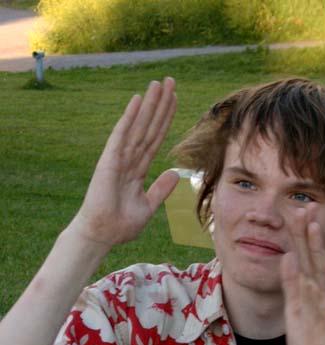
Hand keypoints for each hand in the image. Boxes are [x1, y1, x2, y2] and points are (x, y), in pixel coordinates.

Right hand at [68, 77, 178, 248]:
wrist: (102, 235)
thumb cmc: (121, 224)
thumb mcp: (148, 206)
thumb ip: (161, 189)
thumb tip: (175, 173)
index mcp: (138, 169)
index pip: (155, 139)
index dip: (165, 119)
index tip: (175, 100)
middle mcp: (129, 159)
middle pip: (149, 127)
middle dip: (160, 105)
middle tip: (170, 81)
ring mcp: (118, 159)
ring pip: (138, 127)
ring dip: (149, 105)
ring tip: (159, 83)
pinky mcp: (109, 162)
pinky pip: (121, 136)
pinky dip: (129, 118)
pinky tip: (137, 100)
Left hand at [281, 205, 324, 344]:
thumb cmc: (309, 337)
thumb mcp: (293, 309)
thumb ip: (290, 285)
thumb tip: (285, 257)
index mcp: (308, 287)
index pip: (302, 256)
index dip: (297, 236)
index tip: (291, 212)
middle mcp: (321, 290)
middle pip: (313, 257)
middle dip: (308, 234)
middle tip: (305, 207)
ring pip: (323, 273)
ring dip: (319, 251)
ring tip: (314, 228)